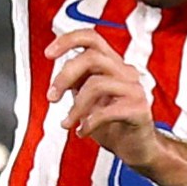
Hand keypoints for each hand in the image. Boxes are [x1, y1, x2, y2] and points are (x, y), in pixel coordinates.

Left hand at [46, 29, 159, 166]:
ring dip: (75, 107)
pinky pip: (107, 111)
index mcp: (111, 65)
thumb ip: (76, 83)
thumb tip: (57, 78)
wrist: (136, 147)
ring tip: (68, 123)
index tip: (48, 54)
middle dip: (64, 77)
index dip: (68, 40)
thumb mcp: (86, 98)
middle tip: (52, 98)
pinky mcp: (138, 109)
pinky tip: (83, 132)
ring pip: (97, 84)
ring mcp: (134, 89)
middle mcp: (125, 72)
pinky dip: (88, 124)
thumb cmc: (112, 123)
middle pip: (91, 57)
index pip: (91, 38)